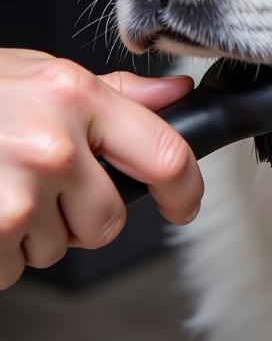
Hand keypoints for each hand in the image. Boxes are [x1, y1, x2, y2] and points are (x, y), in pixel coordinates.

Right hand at [0, 49, 202, 288]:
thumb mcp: (43, 74)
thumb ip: (114, 93)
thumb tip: (175, 98)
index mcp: (76, 96)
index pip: (165, 152)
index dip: (185, 189)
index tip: (182, 203)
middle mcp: (54, 144)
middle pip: (109, 218)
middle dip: (84, 213)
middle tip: (44, 182)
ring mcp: (18, 193)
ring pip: (61, 245)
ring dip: (37, 229)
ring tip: (3, 185)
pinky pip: (16, 266)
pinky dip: (2, 250)